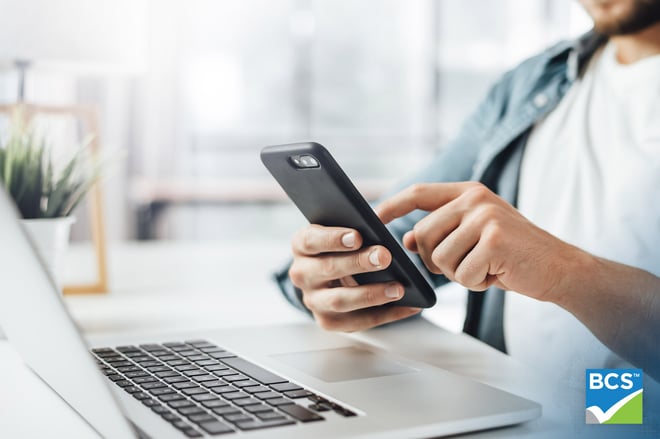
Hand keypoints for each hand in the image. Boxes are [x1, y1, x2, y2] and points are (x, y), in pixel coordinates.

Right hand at [288, 224, 421, 331]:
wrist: (328, 277)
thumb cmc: (340, 248)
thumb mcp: (339, 233)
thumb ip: (352, 231)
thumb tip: (378, 233)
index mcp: (301, 246)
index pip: (311, 240)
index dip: (333, 239)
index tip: (358, 236)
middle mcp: (302, 274)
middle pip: (327, 269)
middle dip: (358, 263)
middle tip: (384, 257)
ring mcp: (313, 301)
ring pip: (340, 300)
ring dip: (371, 294)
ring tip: (398, 288)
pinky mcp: (328, 322)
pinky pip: (358, 321)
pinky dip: (386, 314)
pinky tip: (408, 306)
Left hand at [376, 182, 578, 301]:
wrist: (559, 268)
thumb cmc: (511, 255)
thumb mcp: (474, 236)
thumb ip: (442, 231)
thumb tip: (404, 240)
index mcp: (469, 192)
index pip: (419, 193)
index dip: (392, 206)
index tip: (373, 220)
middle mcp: (475, 198)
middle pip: (422, 235)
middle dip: (435, 260)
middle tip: (466, 264)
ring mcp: (485, 217)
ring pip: (439, 258)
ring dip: (460, 274)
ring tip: (486, 267)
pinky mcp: (494, 240)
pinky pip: (462, 273)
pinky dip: (477, 283)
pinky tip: (497, 274)